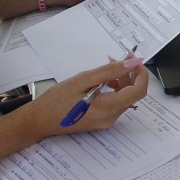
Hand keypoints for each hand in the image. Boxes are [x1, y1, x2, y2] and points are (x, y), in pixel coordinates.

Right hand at [24, 57, 148, 137]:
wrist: (39, 120)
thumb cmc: (57, 100)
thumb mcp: (84, 79)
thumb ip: (110, 71)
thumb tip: (133, 63)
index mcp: (108, 108)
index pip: (139, 91)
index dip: (141, 73)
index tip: (133, 59)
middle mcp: (111, 118)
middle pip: (133, 94)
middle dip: (131, 74)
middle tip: (121, 58)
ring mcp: (107, 121)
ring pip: (125, 98)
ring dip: (123, 80)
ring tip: (109, 66)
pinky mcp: (102, 120)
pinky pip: (116, 103)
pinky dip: (115, 89)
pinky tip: (105, 80)